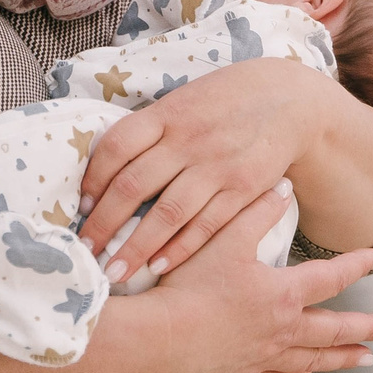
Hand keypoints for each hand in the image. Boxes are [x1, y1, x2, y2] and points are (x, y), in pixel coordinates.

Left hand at [79, 57, 331, 280]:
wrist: (291, 100)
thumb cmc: (228, 100)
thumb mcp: (186, 100)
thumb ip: (152, 129)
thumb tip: (106, 165)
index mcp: (168, 114)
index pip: (117, 146)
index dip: (93, 179)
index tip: (80, 207)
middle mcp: (189, 140)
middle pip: (134, 185)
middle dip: (104, 224)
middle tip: (84, 252)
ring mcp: (217, 166)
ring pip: (168, 213)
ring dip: (137, 247)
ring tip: (115, 273)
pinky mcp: (244, 188)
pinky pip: (206, 224)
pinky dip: (180, 248)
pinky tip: (159, 267)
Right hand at [108, 187, 372, 372]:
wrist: (155, 340)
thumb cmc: (187, 286)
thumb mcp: (224, 238)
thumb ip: (255, 211)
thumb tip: (283, 186)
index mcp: (283, 295)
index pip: (331, 277)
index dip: (356, 265)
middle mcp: (282, 330)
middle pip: (334, 329)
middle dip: (365, 328)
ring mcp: (262, 358)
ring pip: (312, 360)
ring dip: (341, 358)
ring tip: (365, 359)